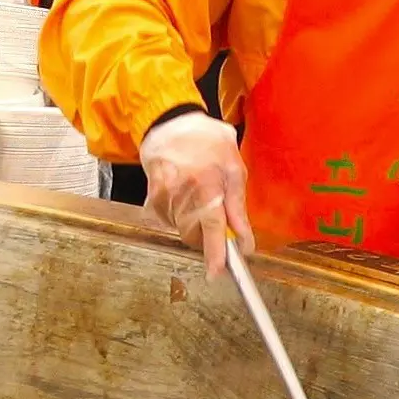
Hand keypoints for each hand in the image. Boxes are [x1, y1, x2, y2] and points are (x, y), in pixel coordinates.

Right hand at [139, 112, 253, 276]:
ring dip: (195, 223)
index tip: (215, 273)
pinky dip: (181, 215)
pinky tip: (184, 192)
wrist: (168, 126)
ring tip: (197, 192)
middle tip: (215, 212)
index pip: (212, 227)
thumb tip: (245, 243)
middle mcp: (182, 195)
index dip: (215, 253)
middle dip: (208, 235)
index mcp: (206, 185)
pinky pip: (172, 223)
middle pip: (195, 237)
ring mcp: (164, 199)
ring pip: (184, 231)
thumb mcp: (233, 167)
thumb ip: (238, 208)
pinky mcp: (153, 203)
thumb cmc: (206, 143)